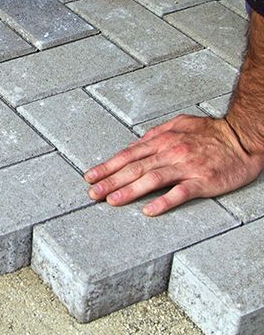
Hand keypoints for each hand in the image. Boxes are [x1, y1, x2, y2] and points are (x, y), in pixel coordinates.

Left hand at [84, 114, 263, 215]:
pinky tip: (149, 210)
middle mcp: (170, 152)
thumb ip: (157, 133)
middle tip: (92, 193)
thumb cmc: (211, 132)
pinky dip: (163, 202)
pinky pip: (180, 193)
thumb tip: (136, 142)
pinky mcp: (203, 181)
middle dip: (110, 181)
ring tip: (112, 200)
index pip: (128, 154)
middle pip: (135, 168)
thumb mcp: (180, 123)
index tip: (90, 177)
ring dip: (129, 191)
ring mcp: (186, 167)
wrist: (243, 137)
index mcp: (163, 140)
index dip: (108, 166)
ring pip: (152, 179)